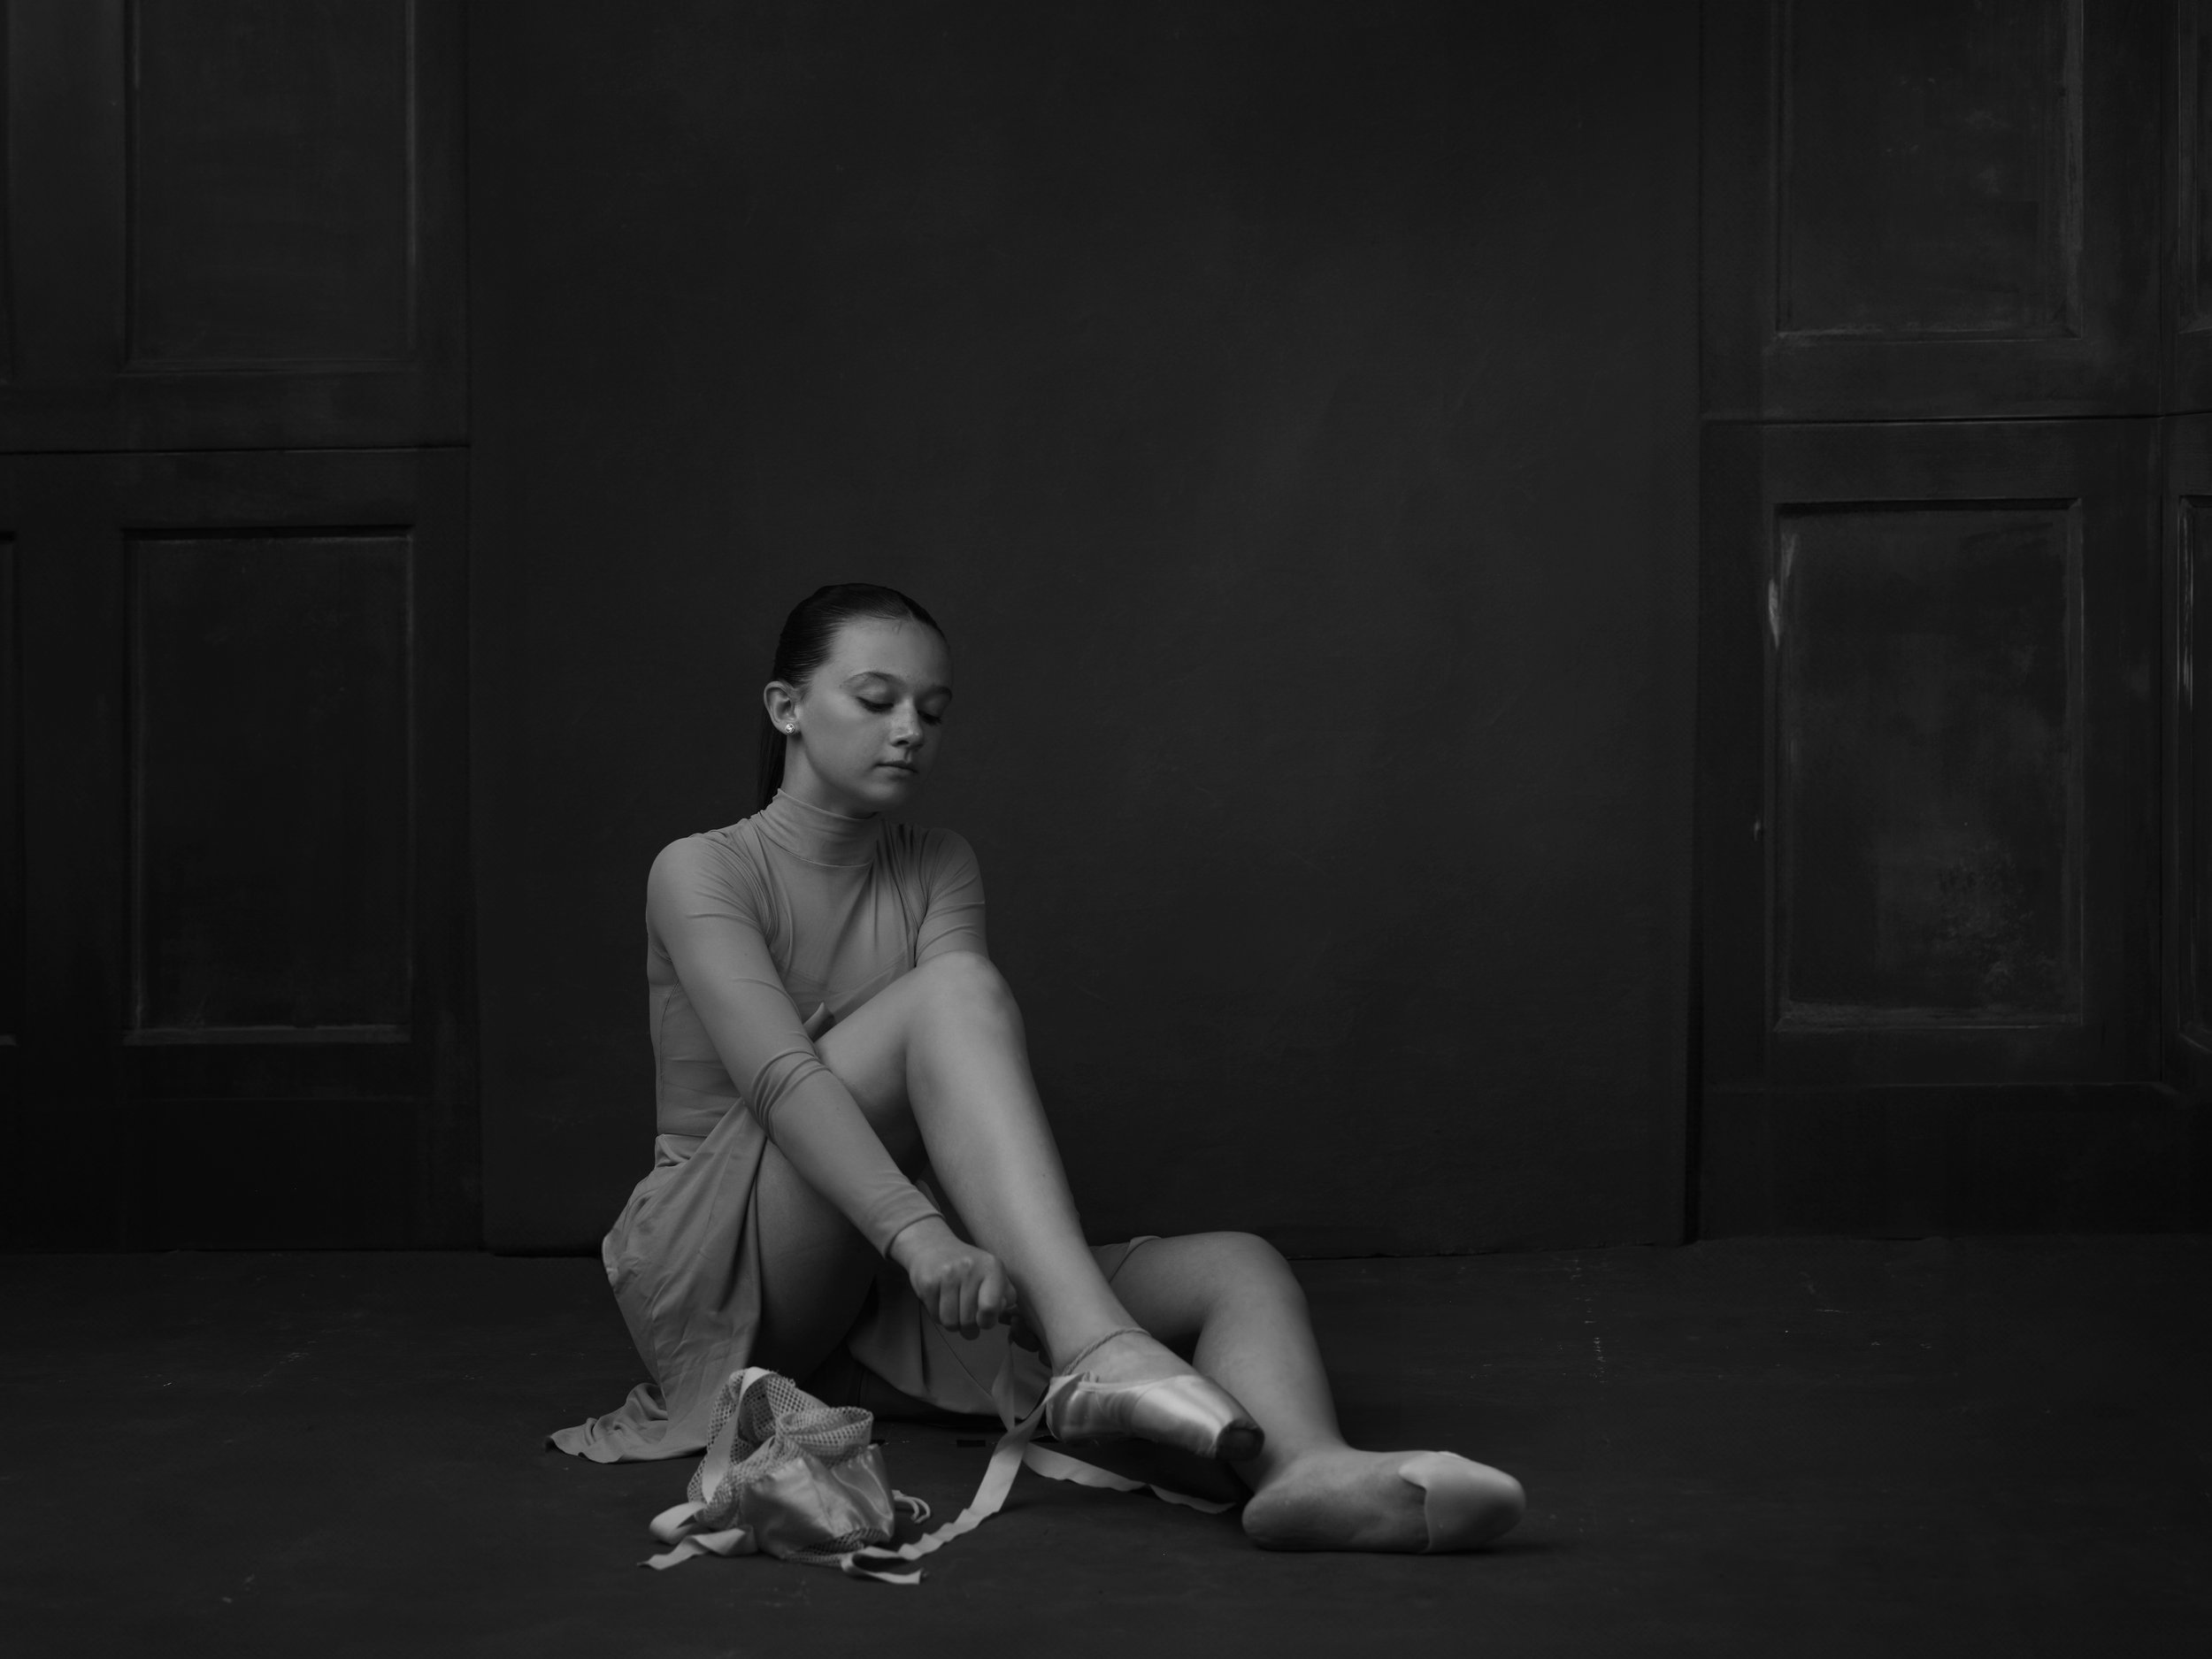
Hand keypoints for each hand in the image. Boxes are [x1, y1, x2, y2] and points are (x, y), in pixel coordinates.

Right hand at [888, 1217, 1016, 1339]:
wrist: (933, 1245)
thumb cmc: (969, 1267)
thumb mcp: (993, 1274)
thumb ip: (1005, 1295)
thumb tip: (999, 1312)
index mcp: (992, 1267)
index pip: (990, 1307)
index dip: (987, 1321)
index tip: (984, 1319)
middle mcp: (970, 1268)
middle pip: (969, 1321)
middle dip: (968, 1327)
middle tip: (967, 1317)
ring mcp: (947, 1274)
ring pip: (950, 1322)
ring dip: (953, 1323)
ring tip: (955, 1309)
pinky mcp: (928, 1282)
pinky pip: (935, 1316)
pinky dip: (938, 1316)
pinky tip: (941, 1301)